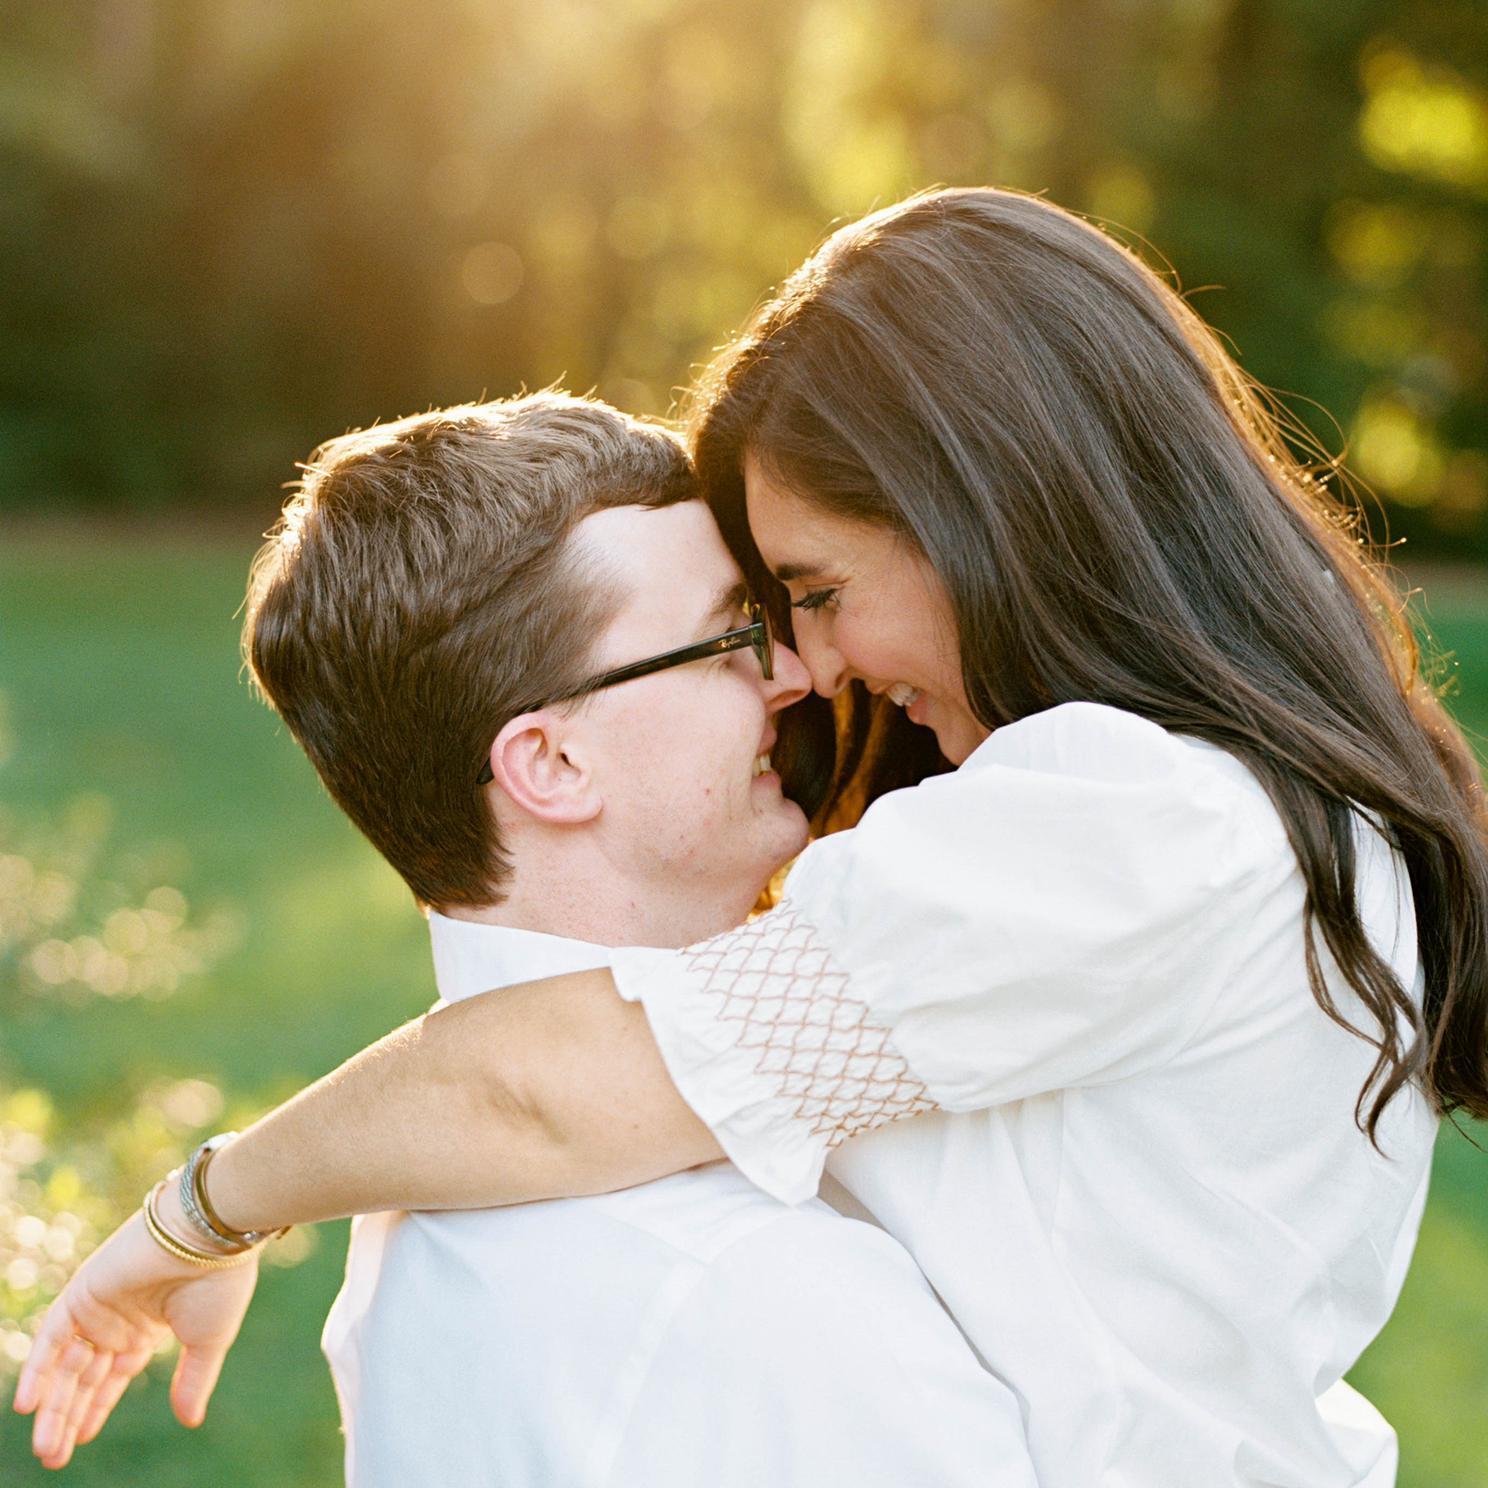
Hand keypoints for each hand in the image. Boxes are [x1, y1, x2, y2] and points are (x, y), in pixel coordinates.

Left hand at [10, 1198, 260, 1469]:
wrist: (209, 1235)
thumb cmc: (219, 1283)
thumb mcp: (209, 1342)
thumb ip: (193, 1380)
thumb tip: (190, 1421)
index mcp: (148, 1329)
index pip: (112, 1376)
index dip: (96, 1407)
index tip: (79, 1439)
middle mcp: (118, 1320)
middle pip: (84, 1377)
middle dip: (68, 1416)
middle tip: (52, 1457)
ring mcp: (98, 1307)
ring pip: (65, 1365)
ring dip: (52, 1404)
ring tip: (44, 1446)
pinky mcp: (82, 1293)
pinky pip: (50, 1337)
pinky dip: (38, 1368)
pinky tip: (28, 1404)